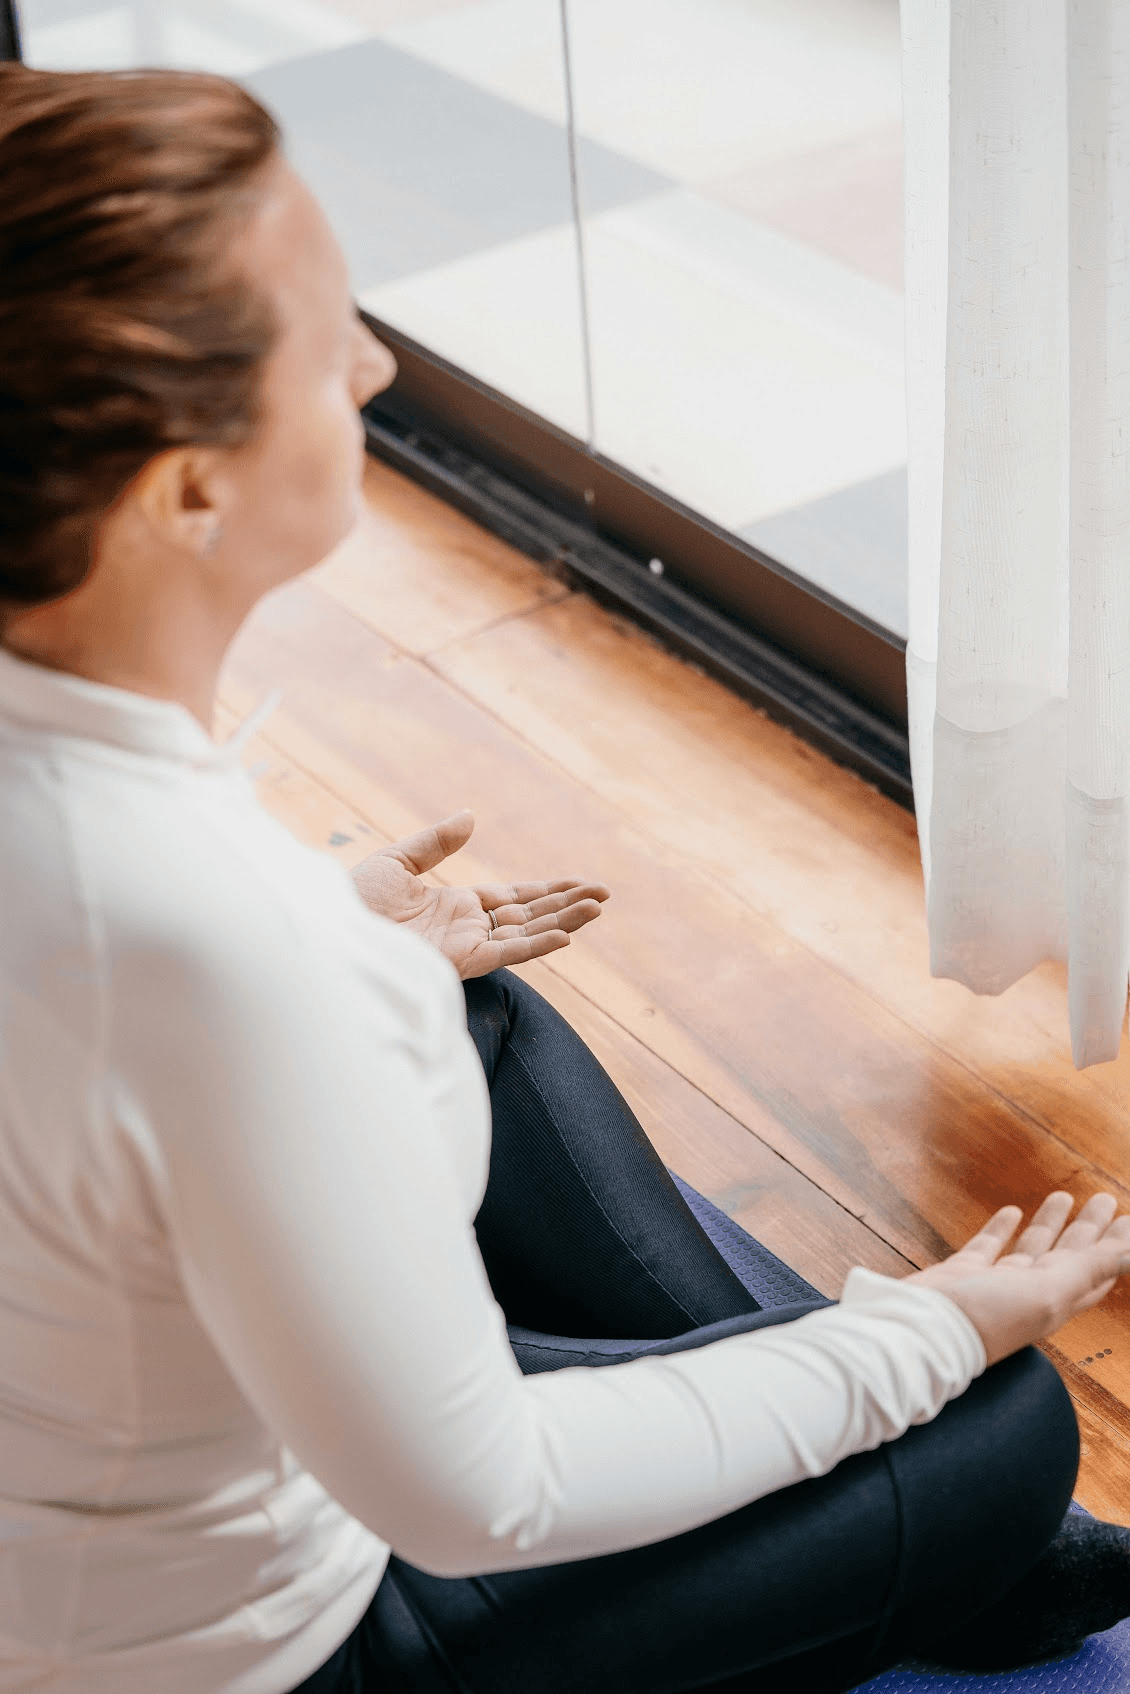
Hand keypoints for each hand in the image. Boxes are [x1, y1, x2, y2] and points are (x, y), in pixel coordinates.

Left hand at [351, 809, 609, 979]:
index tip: (579, 884)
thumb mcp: (396, 862)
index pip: (513, 898)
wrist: (330, 935)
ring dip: (563, 921)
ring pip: (526, 934)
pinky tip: (564, 935)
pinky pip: (506, 955)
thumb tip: (470, 816)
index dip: (547, 889)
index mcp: (455, 906)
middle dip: (566, 904)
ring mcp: (466, 947)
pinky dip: (535, 946)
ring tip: (598, 908)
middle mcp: (467, 929)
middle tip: (604, 895)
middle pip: (529, 915)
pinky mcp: (459, 963)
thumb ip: (436, 843)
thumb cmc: (353, 903)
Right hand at [905, 1192, 1129, 1366]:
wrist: (919, 1331)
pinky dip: (1003, 1228)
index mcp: (1056, 1300)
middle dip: (1089, 1228)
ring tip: (1065, 1196)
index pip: (1097, 1269)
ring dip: (1051, 1223)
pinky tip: (1011, 1211)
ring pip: (1033, 1248)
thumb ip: (1088, 1269)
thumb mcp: (1048, 1292)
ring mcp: (995, 1285)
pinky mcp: (963, 1275)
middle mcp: (1029, 1294)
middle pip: (1069, 1256)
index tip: (1128, 1220)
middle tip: (1104, 1200)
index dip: (1116, 1246)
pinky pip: (990, 1247)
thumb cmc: (984, 1320)